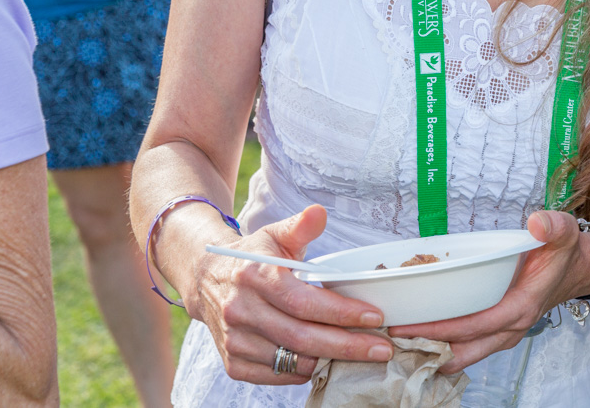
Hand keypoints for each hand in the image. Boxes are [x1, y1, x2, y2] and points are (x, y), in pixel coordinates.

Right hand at [189, 205, 393, 383]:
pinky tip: (327, 361)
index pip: (303, 302)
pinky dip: (304, 372)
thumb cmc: (253, 258)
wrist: (207, 280)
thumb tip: (319, 213)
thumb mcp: (275, 235)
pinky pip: (276, 375)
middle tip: (382, 348)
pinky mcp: (233, 362)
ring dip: (330, 361)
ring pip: (291, 360)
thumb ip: (300, 227)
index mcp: (255, 277)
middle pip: (302, 337)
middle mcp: (241, 311)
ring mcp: (234, 340)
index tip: (375, 316)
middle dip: (347, 346)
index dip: (341, 312)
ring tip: (362, 354)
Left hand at [390, 209, 589, 372]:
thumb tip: (536, 222)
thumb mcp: (564, 233)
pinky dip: (442, 348)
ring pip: (463, 355)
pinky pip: (466, 348)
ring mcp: (503, 335)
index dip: (441, 329)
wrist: (573, 270)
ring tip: (395, 344)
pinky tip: (416, 340)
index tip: (409, 327)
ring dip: (431, 353)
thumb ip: (552, 226)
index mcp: (521, 307)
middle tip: (389, 341)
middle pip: (463, 350)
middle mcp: (510, 329)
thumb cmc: (562, 253)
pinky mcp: (496, 333)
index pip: (476, 326)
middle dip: (426, 349)